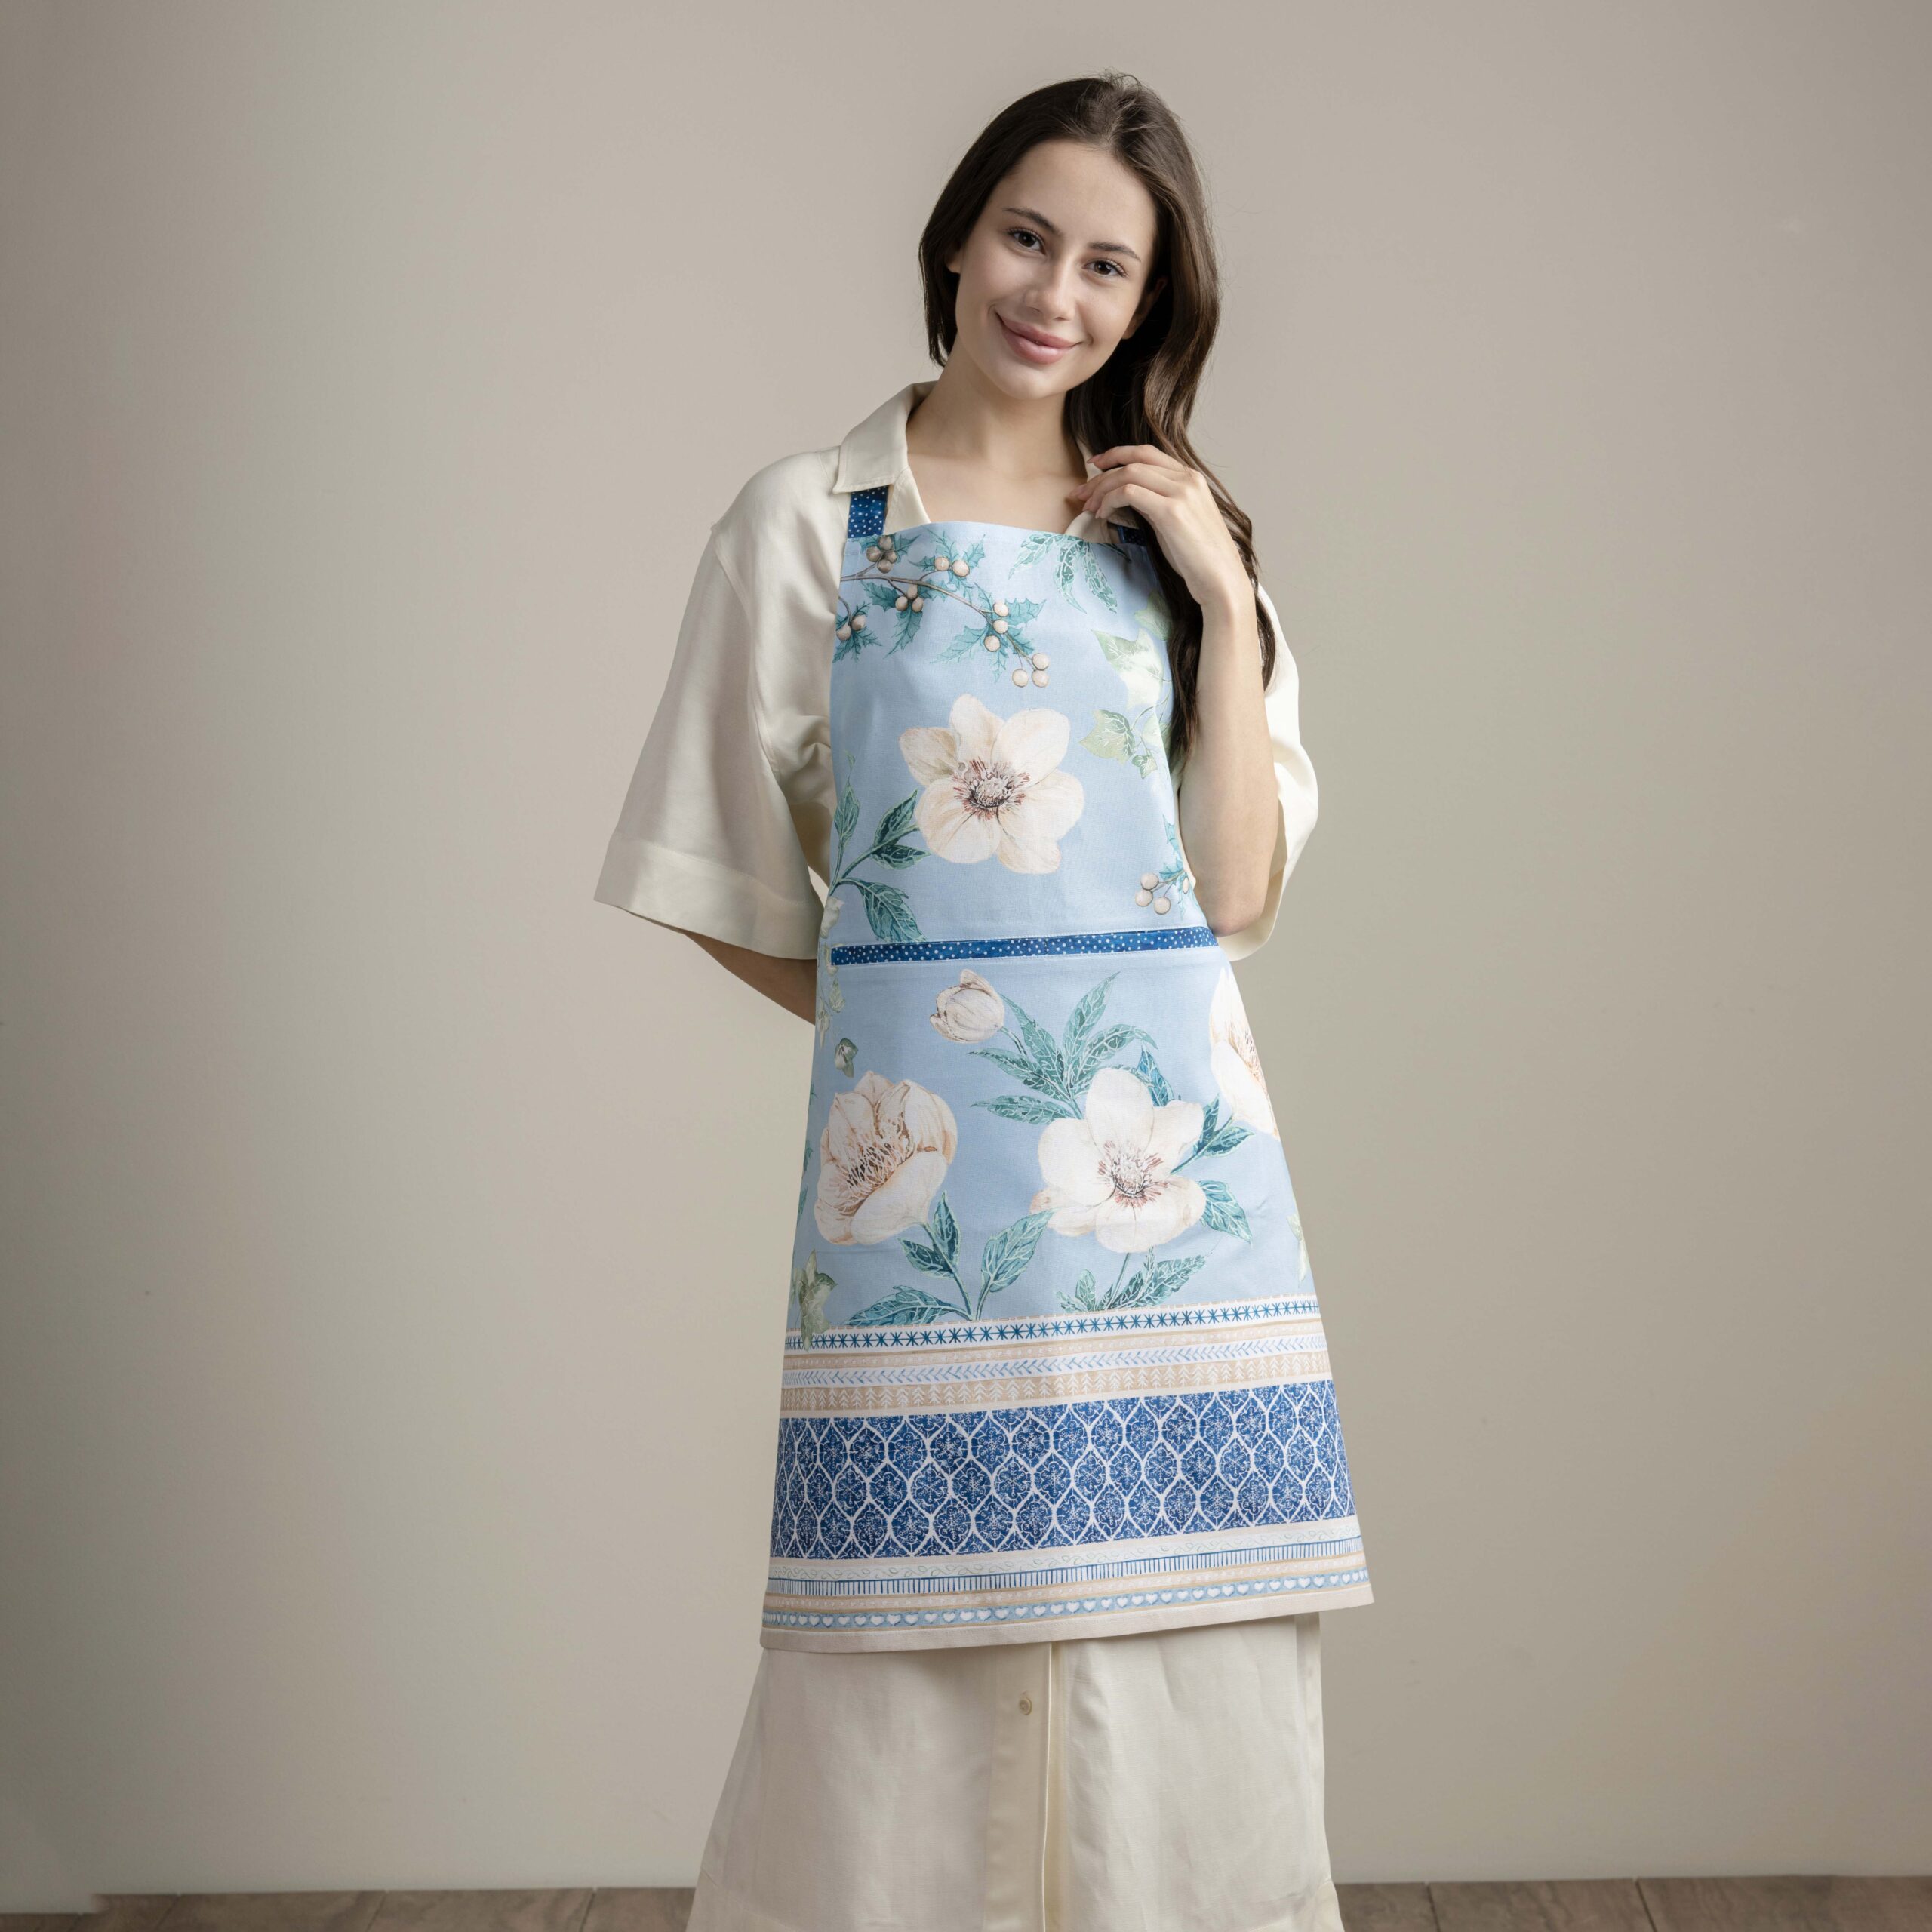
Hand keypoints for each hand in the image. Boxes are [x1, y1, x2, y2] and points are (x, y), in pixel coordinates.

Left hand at [1071, 445, 1249, 611]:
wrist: (1221, 580)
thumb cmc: (1199, 558)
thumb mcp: (1177, 521)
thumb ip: (1157, 502)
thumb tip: (1126, 497)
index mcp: (1191, 477)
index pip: (1147, 452)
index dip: (1116, 454)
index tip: (1095, 465)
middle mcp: (1188, 478)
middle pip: (1134, 460)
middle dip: (1102, 474)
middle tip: (1081, 492)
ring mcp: (1181, 492)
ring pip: (1129, 473)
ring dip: (1102, 489)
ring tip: (1090, 508)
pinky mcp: (1172, 511)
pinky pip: (1129, 492)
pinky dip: (1110, 500)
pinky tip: (1104, 515)